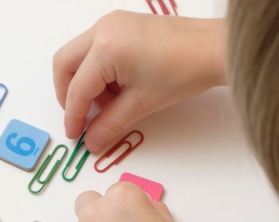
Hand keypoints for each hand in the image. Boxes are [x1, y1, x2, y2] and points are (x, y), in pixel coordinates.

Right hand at [53, 11, 228, 153]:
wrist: (214, 49)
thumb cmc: (185, 70)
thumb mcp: (142, 104)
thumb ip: (110, 124)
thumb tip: (91, 141)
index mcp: (106, 48)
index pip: (77, 88)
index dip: (73, 116)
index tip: (75, 135)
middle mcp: (103, 29)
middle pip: (64, 64)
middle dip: (67, 94)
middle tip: (81, 118)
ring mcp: (111, 23)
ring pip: (77, 55)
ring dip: (84, 82)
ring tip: (109, 105)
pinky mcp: (120, 24)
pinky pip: (94, 47)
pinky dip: (97, 70)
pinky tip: (117, 88)